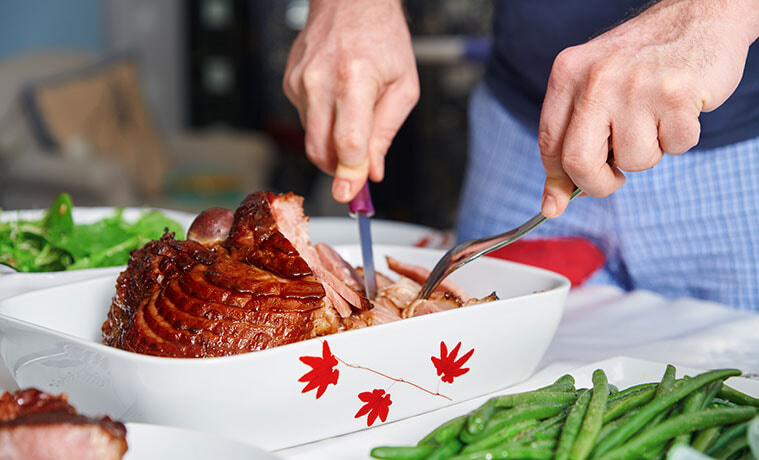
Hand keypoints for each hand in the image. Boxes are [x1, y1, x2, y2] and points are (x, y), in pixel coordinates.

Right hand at [283, 0, 419, 201]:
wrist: (350, 1)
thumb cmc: (381, 37)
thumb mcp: (403, 86)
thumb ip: (386, 133)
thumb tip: (372, 171)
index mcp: (354, 80)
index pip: (348, 143)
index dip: (350, 174)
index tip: (350, 194)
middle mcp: (320, 81)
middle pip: (320, 149)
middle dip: (338, 169)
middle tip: (355, 172)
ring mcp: (300, 82)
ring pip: (311, 137)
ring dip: (332, 142)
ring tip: (352, 116)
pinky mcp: (289, 83)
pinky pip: (305, 119)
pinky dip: (322, 121)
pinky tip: (336, 99)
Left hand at [538, 0, 758, 217]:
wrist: (698, 14)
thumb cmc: (642, 62)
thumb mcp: (593, 87)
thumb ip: (570, 139)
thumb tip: (553, 204)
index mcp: (567, 75)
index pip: (548, 144)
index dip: (556, 180)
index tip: (558, 202)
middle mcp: (596, 79)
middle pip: (578, 162)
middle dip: (597, 183)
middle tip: (613, 177)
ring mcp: (635, 87)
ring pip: (633, 162)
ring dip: (648, 152)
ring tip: (655, 118)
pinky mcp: (675, 95)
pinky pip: (675, 148)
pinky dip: (680, 138)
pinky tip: (679, 109)